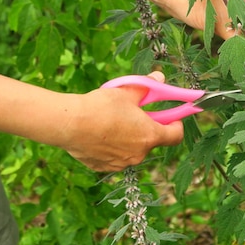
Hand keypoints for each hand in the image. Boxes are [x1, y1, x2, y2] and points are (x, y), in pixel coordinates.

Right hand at [59, 71, 182, 171]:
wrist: (68, 124)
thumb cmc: (100, 107)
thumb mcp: (127, 91)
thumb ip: (146, 86)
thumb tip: (159, 77)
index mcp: (150, 135)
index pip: (176, 136)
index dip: (176, 124)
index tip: (171, 117)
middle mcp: (139, 154)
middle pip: (152, 141)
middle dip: (147, 128)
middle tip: (135, 114)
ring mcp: (121, 163)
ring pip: (132, 149)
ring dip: (129, 138)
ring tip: (113, 122)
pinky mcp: (104, 167)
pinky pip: (115, 157)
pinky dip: (113, 147)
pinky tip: (100, 134)